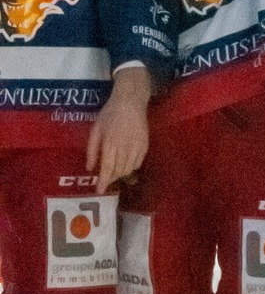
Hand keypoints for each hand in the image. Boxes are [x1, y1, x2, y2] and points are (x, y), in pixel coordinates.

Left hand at [86, 66, 151, 193]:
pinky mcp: (145, 146)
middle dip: (111, 178)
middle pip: (118, 171)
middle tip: (104, 180)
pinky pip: (137, 163)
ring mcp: (137, 147)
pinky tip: (125, 164)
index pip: (107, 167)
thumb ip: (92, 150)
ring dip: (120, 174)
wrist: (131, 102)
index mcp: (111, 143)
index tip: (99, 191)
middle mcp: (125, 147)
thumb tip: (89, 168)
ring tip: (114, 172)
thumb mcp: (96, 129)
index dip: (103, 181)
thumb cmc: (110, 114)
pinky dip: (130, 168)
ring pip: (129, 169)